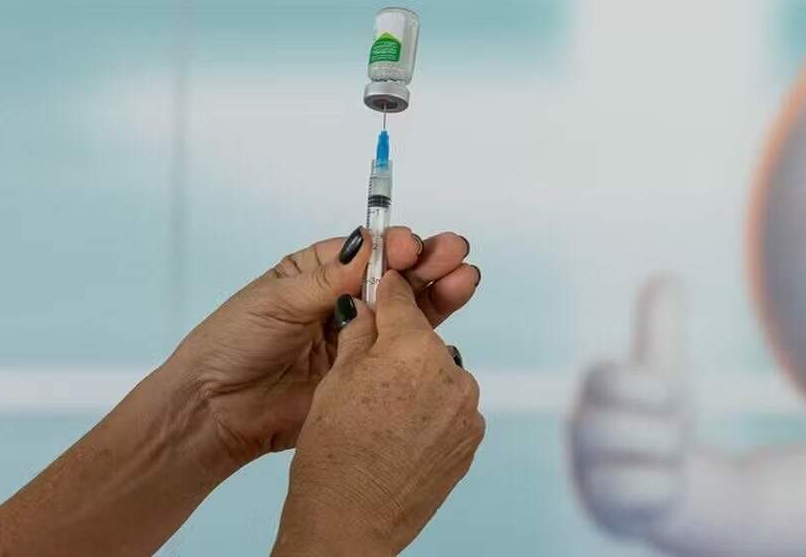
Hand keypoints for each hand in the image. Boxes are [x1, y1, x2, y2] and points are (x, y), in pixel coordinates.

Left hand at [165, 227, 478, 467]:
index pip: (368, 251)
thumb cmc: (233, 344)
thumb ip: (330, 279)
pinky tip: (449, 310)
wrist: (217, 410)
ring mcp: (361, 336)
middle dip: (428, 261)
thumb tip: (372, 246)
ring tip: (464, 277)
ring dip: (439, 289)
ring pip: (409, 308)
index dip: (393, 246)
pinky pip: (405, 348)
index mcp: (320, 271)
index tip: (410, 246)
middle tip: (453, 253)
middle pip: (397, 276)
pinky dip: (431, 329)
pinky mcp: (370, 372)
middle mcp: (346, 299)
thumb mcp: (278, 301)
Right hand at [272, 271, 484, 556]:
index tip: (383, 284)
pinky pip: (450, 407)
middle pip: (423, 340)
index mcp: (414, 348)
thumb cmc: (334, 456)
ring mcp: (467, 409)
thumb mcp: (336, 379)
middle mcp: (451, 372)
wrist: (351, 522)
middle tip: (368, 369)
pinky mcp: (471, 438)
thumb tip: (366, 306)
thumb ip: (358, 333)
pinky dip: (430, 410)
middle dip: (398, 346)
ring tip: (382, 411)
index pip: (402, 300)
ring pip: (438, 374)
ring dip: (417, 380)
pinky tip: (401, 430)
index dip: (386, 291)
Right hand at [570, 276, 690, 539]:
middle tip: (674, 435)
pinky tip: (664, 490)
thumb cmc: (662, 422)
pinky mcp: (602, 513)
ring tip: (668, 461)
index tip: (668, 395)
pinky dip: (667, 492)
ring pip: (624, 469)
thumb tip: (666, 276)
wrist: (676, 484)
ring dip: (666, 462)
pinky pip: (640, 500)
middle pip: (607, 428)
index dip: (645, 387)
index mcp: (593, 391)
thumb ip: (661, 329)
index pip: (603, 379)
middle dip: (662, 431)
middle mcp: (579, 431)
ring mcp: (587, 475)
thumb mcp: (667, 375)